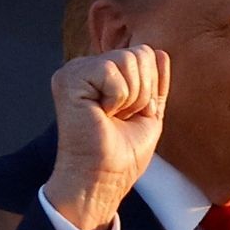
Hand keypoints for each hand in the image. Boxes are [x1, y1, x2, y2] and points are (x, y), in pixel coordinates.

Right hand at [43, 45, 170, 229]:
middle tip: (122, 117)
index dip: (150, 88)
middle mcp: (87, 67)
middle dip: (143, 92)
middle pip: (139, 53)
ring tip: (112, 116)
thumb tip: (160, 52)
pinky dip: (117, 97)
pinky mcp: (69, 79)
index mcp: (103, 73)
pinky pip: (111, 71)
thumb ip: (155, 82)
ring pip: (128, 59)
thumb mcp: (148, 112)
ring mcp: (76, 71)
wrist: (106, 176)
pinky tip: (101, 114)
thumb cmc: (123, 152)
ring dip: (131, 97)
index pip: (144, 54)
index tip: (132, 115)